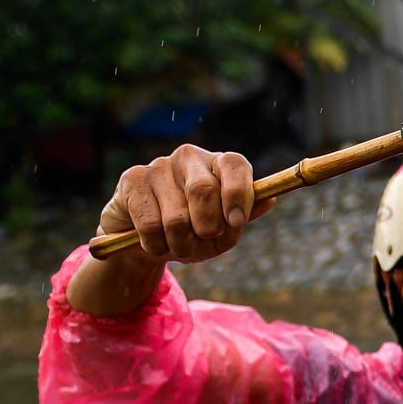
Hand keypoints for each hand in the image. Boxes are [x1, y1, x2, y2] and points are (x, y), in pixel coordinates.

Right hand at [98, 145, 275, 263]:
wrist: (147, 240)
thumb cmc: (192, 233)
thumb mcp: (222, 233)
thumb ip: (243, 218)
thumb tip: (269, 200)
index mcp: (217, 165)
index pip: (235, 164)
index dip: (238, 193)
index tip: (235, 222)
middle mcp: (189, 157)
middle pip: (204, 190)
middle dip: (208, 227)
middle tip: (204, 238)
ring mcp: (158, 166)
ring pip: (176, 217)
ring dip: (181, 245)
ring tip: (178, 246)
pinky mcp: (132, 180)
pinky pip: (150, 224)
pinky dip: (156, 246)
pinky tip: (155, 243)